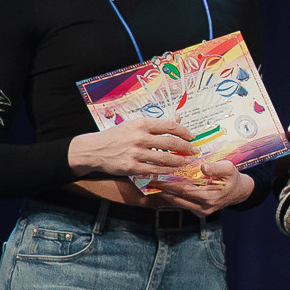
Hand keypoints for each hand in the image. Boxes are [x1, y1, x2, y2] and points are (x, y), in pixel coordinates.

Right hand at [70, 120, 197, 180]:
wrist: (93, 150)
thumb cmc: (116, 136)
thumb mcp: (133, 125)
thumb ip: (155, 125)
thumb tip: (178, 119)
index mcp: (140, 124)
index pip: (169, 126)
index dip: (184, 132)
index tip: (192, 137)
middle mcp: (138, 137)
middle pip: (171, 142)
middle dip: (187, 148)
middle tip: (195, 151)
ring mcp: (135, 153)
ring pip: (165, 158)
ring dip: (179, 161)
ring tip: (187, 162)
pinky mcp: (131, 167)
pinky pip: (154, 170)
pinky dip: (166, 171)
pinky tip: (173, 170)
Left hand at [151, 157, 253, 215]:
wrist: (239, 192)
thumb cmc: (232, 178)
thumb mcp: (229, 169)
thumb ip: (216, 168)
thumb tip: (202, 167)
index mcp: (210, 197)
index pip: (185, 190)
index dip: (171, 184)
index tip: (158, 178)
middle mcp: (205, 207)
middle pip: (179, 198)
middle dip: (164, 190)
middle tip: (151, 182)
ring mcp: (202, 212)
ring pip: (179, 203)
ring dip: (167, 195)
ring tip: (155, 186)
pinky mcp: (200, 213)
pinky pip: (184, 205)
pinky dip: (175, 198)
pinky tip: (167, 191)